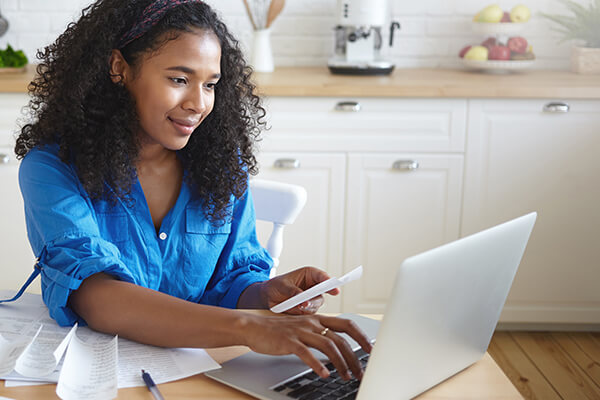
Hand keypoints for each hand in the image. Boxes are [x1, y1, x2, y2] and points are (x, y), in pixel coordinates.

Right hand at [243, 313, 371, 379]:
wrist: (254, 327)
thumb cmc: (279, 331)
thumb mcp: (303, 329)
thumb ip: (319, 335)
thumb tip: (338, 350)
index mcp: (317, 319)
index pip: (346, 323)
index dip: (361, 336)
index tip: (371, 349)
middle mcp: (312, 323)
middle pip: (340, 338)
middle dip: (354, 356)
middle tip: (360, 372)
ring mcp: (300, 331)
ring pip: (328, 346)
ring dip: (340, 363)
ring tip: (346, 376)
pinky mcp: (289, 341)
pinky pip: (307, 353)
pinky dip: (317, 365)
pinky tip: (324, 374)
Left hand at [263, 267, 339, 313]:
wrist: (267, 297)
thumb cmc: (275, 286)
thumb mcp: (282, 286)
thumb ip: (293, 292)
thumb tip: (303, 300)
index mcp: (310, 275)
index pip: (323, 277)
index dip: (329, 283)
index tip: (334, 289)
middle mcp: (313, 286)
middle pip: (323, 293)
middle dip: (315, 298)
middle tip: (307, 303)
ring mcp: (311, 298)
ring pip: (316, 305)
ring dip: (307, 307)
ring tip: (296, 306)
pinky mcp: (307, 309)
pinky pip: (309, 313)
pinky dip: (302, 313)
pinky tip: (294, 310)